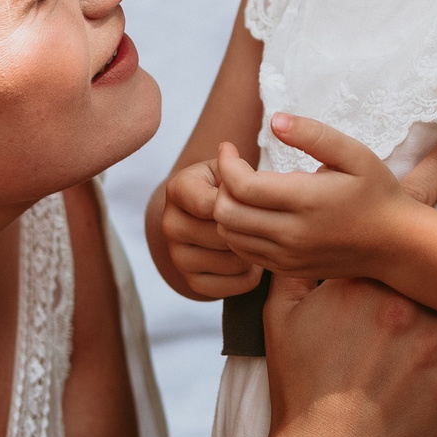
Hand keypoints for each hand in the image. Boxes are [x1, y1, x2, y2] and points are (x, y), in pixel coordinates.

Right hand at [156, 159, 260, 298]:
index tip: (258, 199)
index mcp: (178, 189)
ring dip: (255, 252)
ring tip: (260, 238)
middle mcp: (170, 224)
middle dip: (252, 228)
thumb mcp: (226, 169)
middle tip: (267, 221)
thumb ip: (231, 164)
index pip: (214, 204)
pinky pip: (234, 285)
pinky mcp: (191, 282)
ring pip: (233, 261)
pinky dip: (251, 275)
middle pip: (224, 234)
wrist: (205, 216)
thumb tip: (227, 150)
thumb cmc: (223, 187)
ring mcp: (177, 257)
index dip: (244, 203)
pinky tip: (253, 258)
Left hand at [217, 115, 436, 281]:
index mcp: (305, 201)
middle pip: (226, 214)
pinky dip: (235, 232)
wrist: (397, 245)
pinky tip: (251, 212)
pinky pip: (244, 253)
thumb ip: (313, 134)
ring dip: (224, 209)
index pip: (240, 186)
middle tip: (230, 166)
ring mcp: (288, 256)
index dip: (225, 163)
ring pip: (230, 237)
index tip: (228, 147)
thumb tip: (274, 120)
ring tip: (238, 187)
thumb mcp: (354, 154)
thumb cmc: (378, 193)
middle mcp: (291, 234)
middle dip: (219, 186)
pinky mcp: (288, 270)